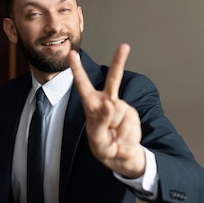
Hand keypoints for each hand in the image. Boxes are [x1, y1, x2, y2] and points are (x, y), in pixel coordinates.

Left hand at [68, 44, 145, 177]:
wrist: (122, 156)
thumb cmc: (104, 147)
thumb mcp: (97, 139)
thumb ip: (101, 121)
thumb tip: (110, 104)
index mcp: (91, 105)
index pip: (82, 85)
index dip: (77, 69)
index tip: (72, 54)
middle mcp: (106, 102)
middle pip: (113, 79)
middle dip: (119, 62)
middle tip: (124, 46)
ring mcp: (120, 107)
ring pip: (119, 113)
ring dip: (117, 130)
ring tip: (113, 137)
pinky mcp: (131, 113)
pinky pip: (128, 122)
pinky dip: (125, 134)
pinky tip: (121, 137)